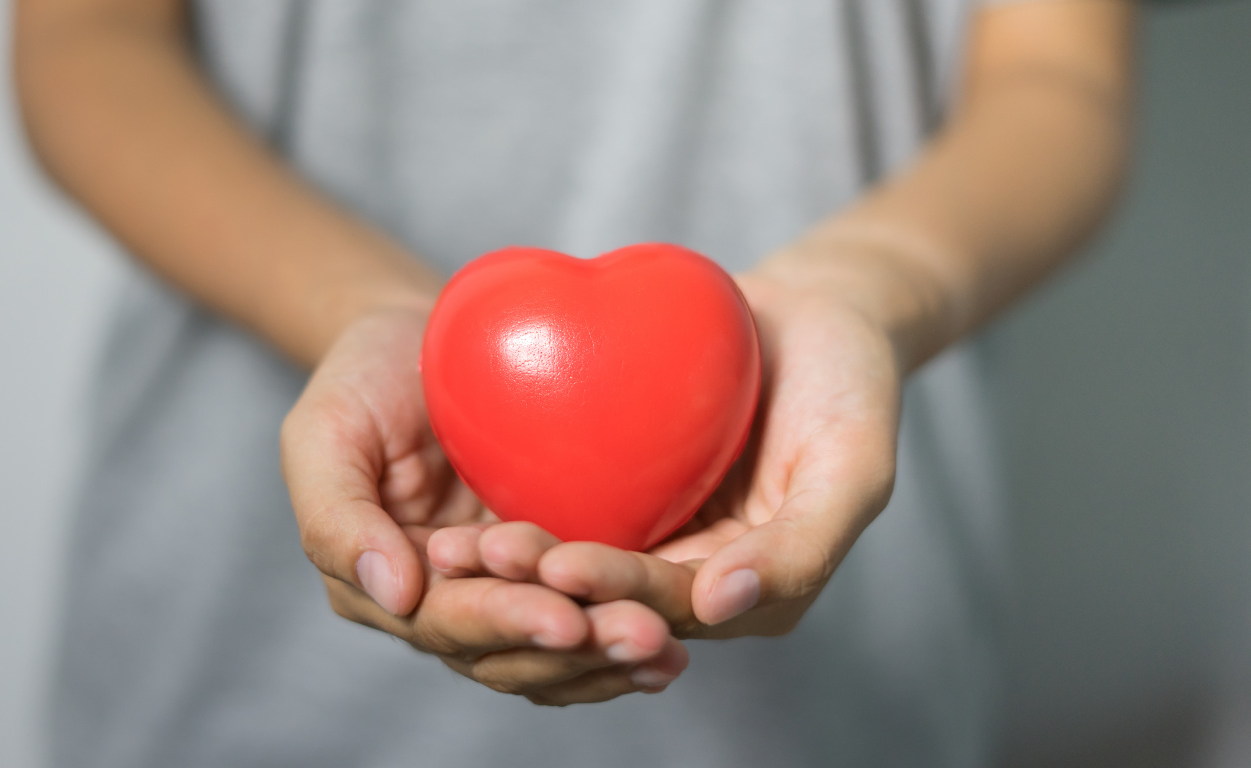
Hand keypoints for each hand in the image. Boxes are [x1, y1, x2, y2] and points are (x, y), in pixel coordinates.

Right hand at [280, 307, 687, 703]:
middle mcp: (447, 603)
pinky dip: (623, 638)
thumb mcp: (325, 434)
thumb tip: (395, 593)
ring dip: (610, 658)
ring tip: (667, 650)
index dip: (506, 622)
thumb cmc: (362, 379)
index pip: (448, 623)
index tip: (566, 617)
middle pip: (511, 650)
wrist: (421, 340)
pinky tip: (677, 641)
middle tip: (645, 636)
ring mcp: (504, 589)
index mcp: (389, 584)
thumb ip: (337, 517)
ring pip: (555, 650)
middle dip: (576, 650)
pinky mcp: (552, 565)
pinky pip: (588, 612)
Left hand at [428, 249, 903, 638]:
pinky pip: (563, 506)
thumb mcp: (854, 466)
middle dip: (542, 585)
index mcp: (746, 590)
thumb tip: (720, 608)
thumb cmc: (850, 388)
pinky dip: (518, 508)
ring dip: (515, 561)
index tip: (560, 566)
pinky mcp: (622, 488)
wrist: (816, 315)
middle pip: (606, 593)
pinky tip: (466, 499)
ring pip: (573, 560)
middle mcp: (691, 573)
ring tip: (457, 544)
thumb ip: (803, 546)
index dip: (613, 592)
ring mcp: (653, 532)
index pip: (668, 606)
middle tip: (480, 555)